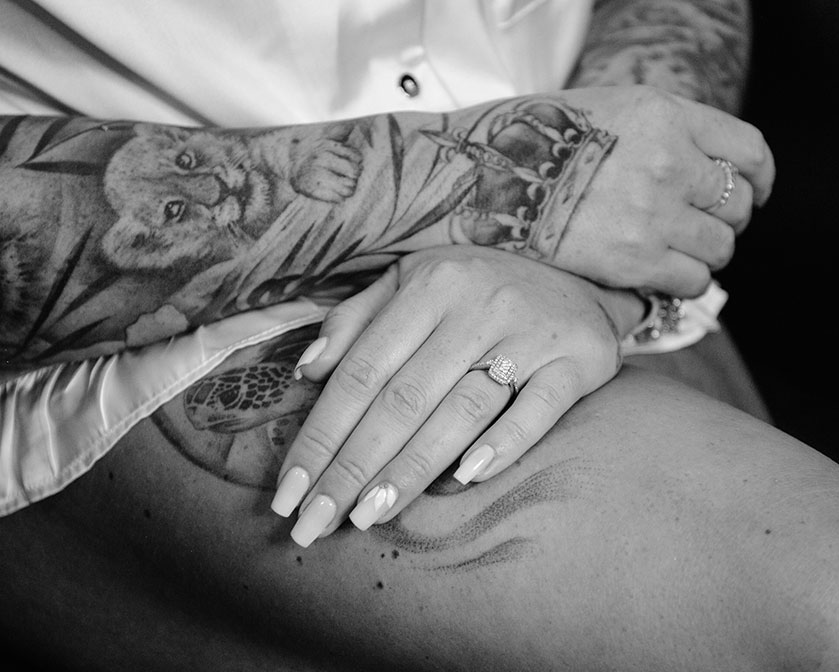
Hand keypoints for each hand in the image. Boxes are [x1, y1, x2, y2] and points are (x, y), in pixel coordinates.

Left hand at [269, 246, 643, 546]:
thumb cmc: (479, 289)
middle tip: (315, 523)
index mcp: (427, 286)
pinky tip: (465, 481)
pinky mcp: (575, 360)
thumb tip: (307, 370)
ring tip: (368, 515)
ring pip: (460, 410)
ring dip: (411, 468)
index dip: (320, 434)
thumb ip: (357, 319)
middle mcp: (474, 306)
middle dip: (351, 467)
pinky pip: (537, 409)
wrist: (580, 279)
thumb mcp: (413, 281)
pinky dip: (502, 444)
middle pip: (402, 399)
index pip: (361, 371)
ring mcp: (527, 333)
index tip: (289, 491)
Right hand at [480, 86, 774, 296]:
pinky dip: (685, 283)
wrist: (475, 178)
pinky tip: (662, 277)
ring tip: (676, 256)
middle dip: (725, 220)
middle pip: (736, 204)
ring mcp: (652, 212)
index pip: (747, 150)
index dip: (758, 178)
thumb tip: (698, 170)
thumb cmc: (529, 142)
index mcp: (665, 115)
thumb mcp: (606, 109)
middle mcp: (667, 161)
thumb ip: (660, 132)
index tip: (752, 192)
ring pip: (719, 248)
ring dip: (705, 256)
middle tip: (701, 229)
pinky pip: (691, 281)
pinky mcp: (630, 260)